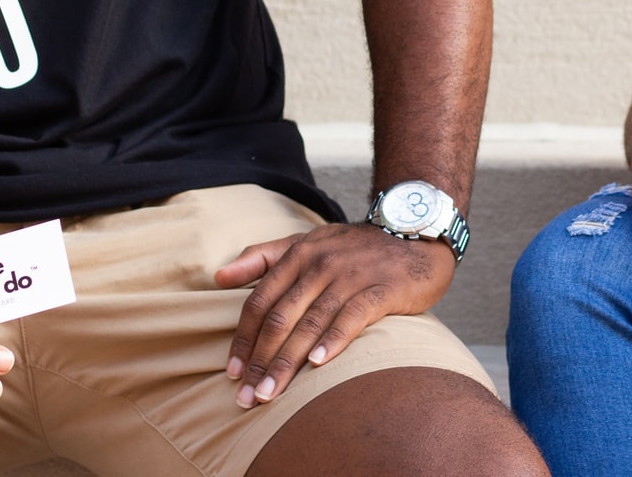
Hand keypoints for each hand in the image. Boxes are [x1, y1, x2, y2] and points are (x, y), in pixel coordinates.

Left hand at [216, 222, 453, 407]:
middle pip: (280, 319)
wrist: (413, 235)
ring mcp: (350, 277)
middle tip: (247, 397)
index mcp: (297, 255)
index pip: (260, 302)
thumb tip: (218, 276)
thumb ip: (262, 257)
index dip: (243, 340)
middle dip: (260, 361)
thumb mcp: (307, 242)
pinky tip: (318, 365)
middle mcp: (319, 265)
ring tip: (270, 395)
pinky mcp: (380, 290)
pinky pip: (352, 317)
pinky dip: (333, 341)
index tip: (232, 373)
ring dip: (287, 363)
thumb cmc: (354, 249)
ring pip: (310, 324)